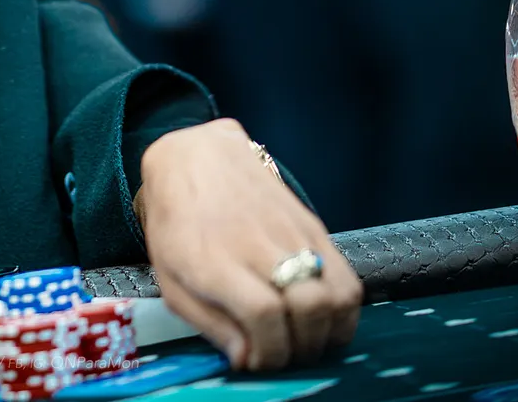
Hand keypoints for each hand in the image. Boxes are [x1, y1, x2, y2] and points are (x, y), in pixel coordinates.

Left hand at [136, 118, 361, 370]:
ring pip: (336, 293)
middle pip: (309, 306)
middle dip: (302, 347)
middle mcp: (257, 244)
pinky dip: (344, 309)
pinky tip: (324, 319)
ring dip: (329, 331)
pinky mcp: (313, 225)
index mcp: (213, 260)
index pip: (263, 312)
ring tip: (306, 340)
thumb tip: (247, 359)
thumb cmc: (176, 223)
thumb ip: (209, 324)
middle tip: (285, 354)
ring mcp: (291, 232)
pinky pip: (347, 275)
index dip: (270, 349)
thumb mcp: (170, 278)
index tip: (258, 360)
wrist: (196, 157)